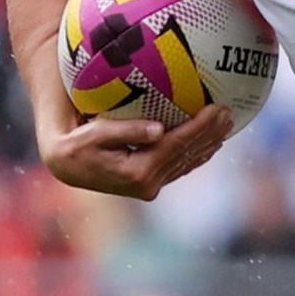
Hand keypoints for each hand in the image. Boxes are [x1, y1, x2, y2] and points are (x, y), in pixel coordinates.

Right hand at [41, 103, 229, 199]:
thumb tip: (159, 130)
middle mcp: (147, 185)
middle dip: (210, 134)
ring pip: (186, 162)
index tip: (217, 108)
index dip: (199, 128)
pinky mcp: (148, 183)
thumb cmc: (75, 143)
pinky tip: (211, 142)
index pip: (176, 146)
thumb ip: (126, 131)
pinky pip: (178, 166)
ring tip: (226, 124)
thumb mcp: (94, 133)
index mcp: (136, 173)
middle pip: (186, 155)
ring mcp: (149, 186)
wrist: (64, 164)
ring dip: (208, 143)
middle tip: (230, 113)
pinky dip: (196, 153)